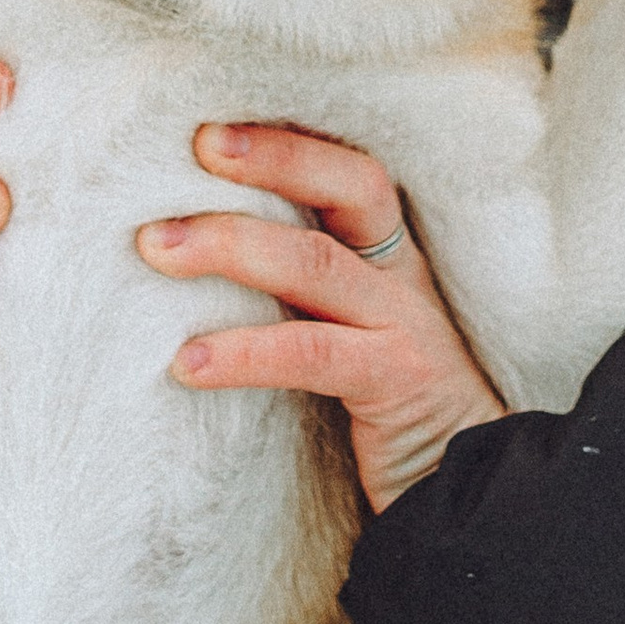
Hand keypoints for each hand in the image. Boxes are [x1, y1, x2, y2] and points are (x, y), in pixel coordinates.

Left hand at [137, 125, 504, 514]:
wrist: (468, 499)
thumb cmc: (385, 419)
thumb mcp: (340, 340)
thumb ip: (290, 301)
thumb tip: (181, 262)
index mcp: (387, 262)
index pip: (348, 174)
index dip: (289, 141)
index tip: (214, 123)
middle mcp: (402, 281)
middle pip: (353, 187)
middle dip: (275, 157)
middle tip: (196, 144)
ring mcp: (407, 329)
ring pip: (319, 265)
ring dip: (231, 246)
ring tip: (156, 246)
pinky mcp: (401, 385)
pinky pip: (313, 354)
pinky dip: (244, 353)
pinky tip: (186, 364)